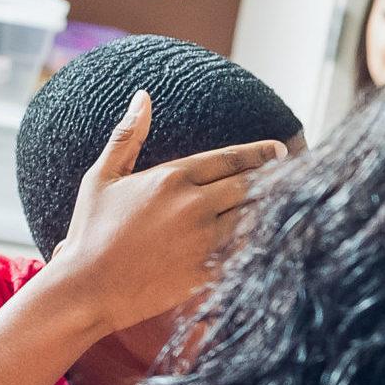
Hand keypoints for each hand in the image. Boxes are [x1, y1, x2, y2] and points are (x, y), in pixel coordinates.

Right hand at [39, 90, 288, 333]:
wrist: (86, 288)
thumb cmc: (90, 231)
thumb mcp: (101, 177)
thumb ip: (127, 136)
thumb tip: (143, 96)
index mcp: (171, 178)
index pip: (230, 159)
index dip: (260, 153)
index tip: (281, 149)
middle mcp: (193, 205)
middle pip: (250, 186)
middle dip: (276, 179)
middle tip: (298, 176)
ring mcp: (204, 240)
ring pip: (254, 218)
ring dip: (274, 211)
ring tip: (296, 204)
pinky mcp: (208, 271)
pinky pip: (247, 253)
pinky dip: (265, 243)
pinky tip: (279, 240)